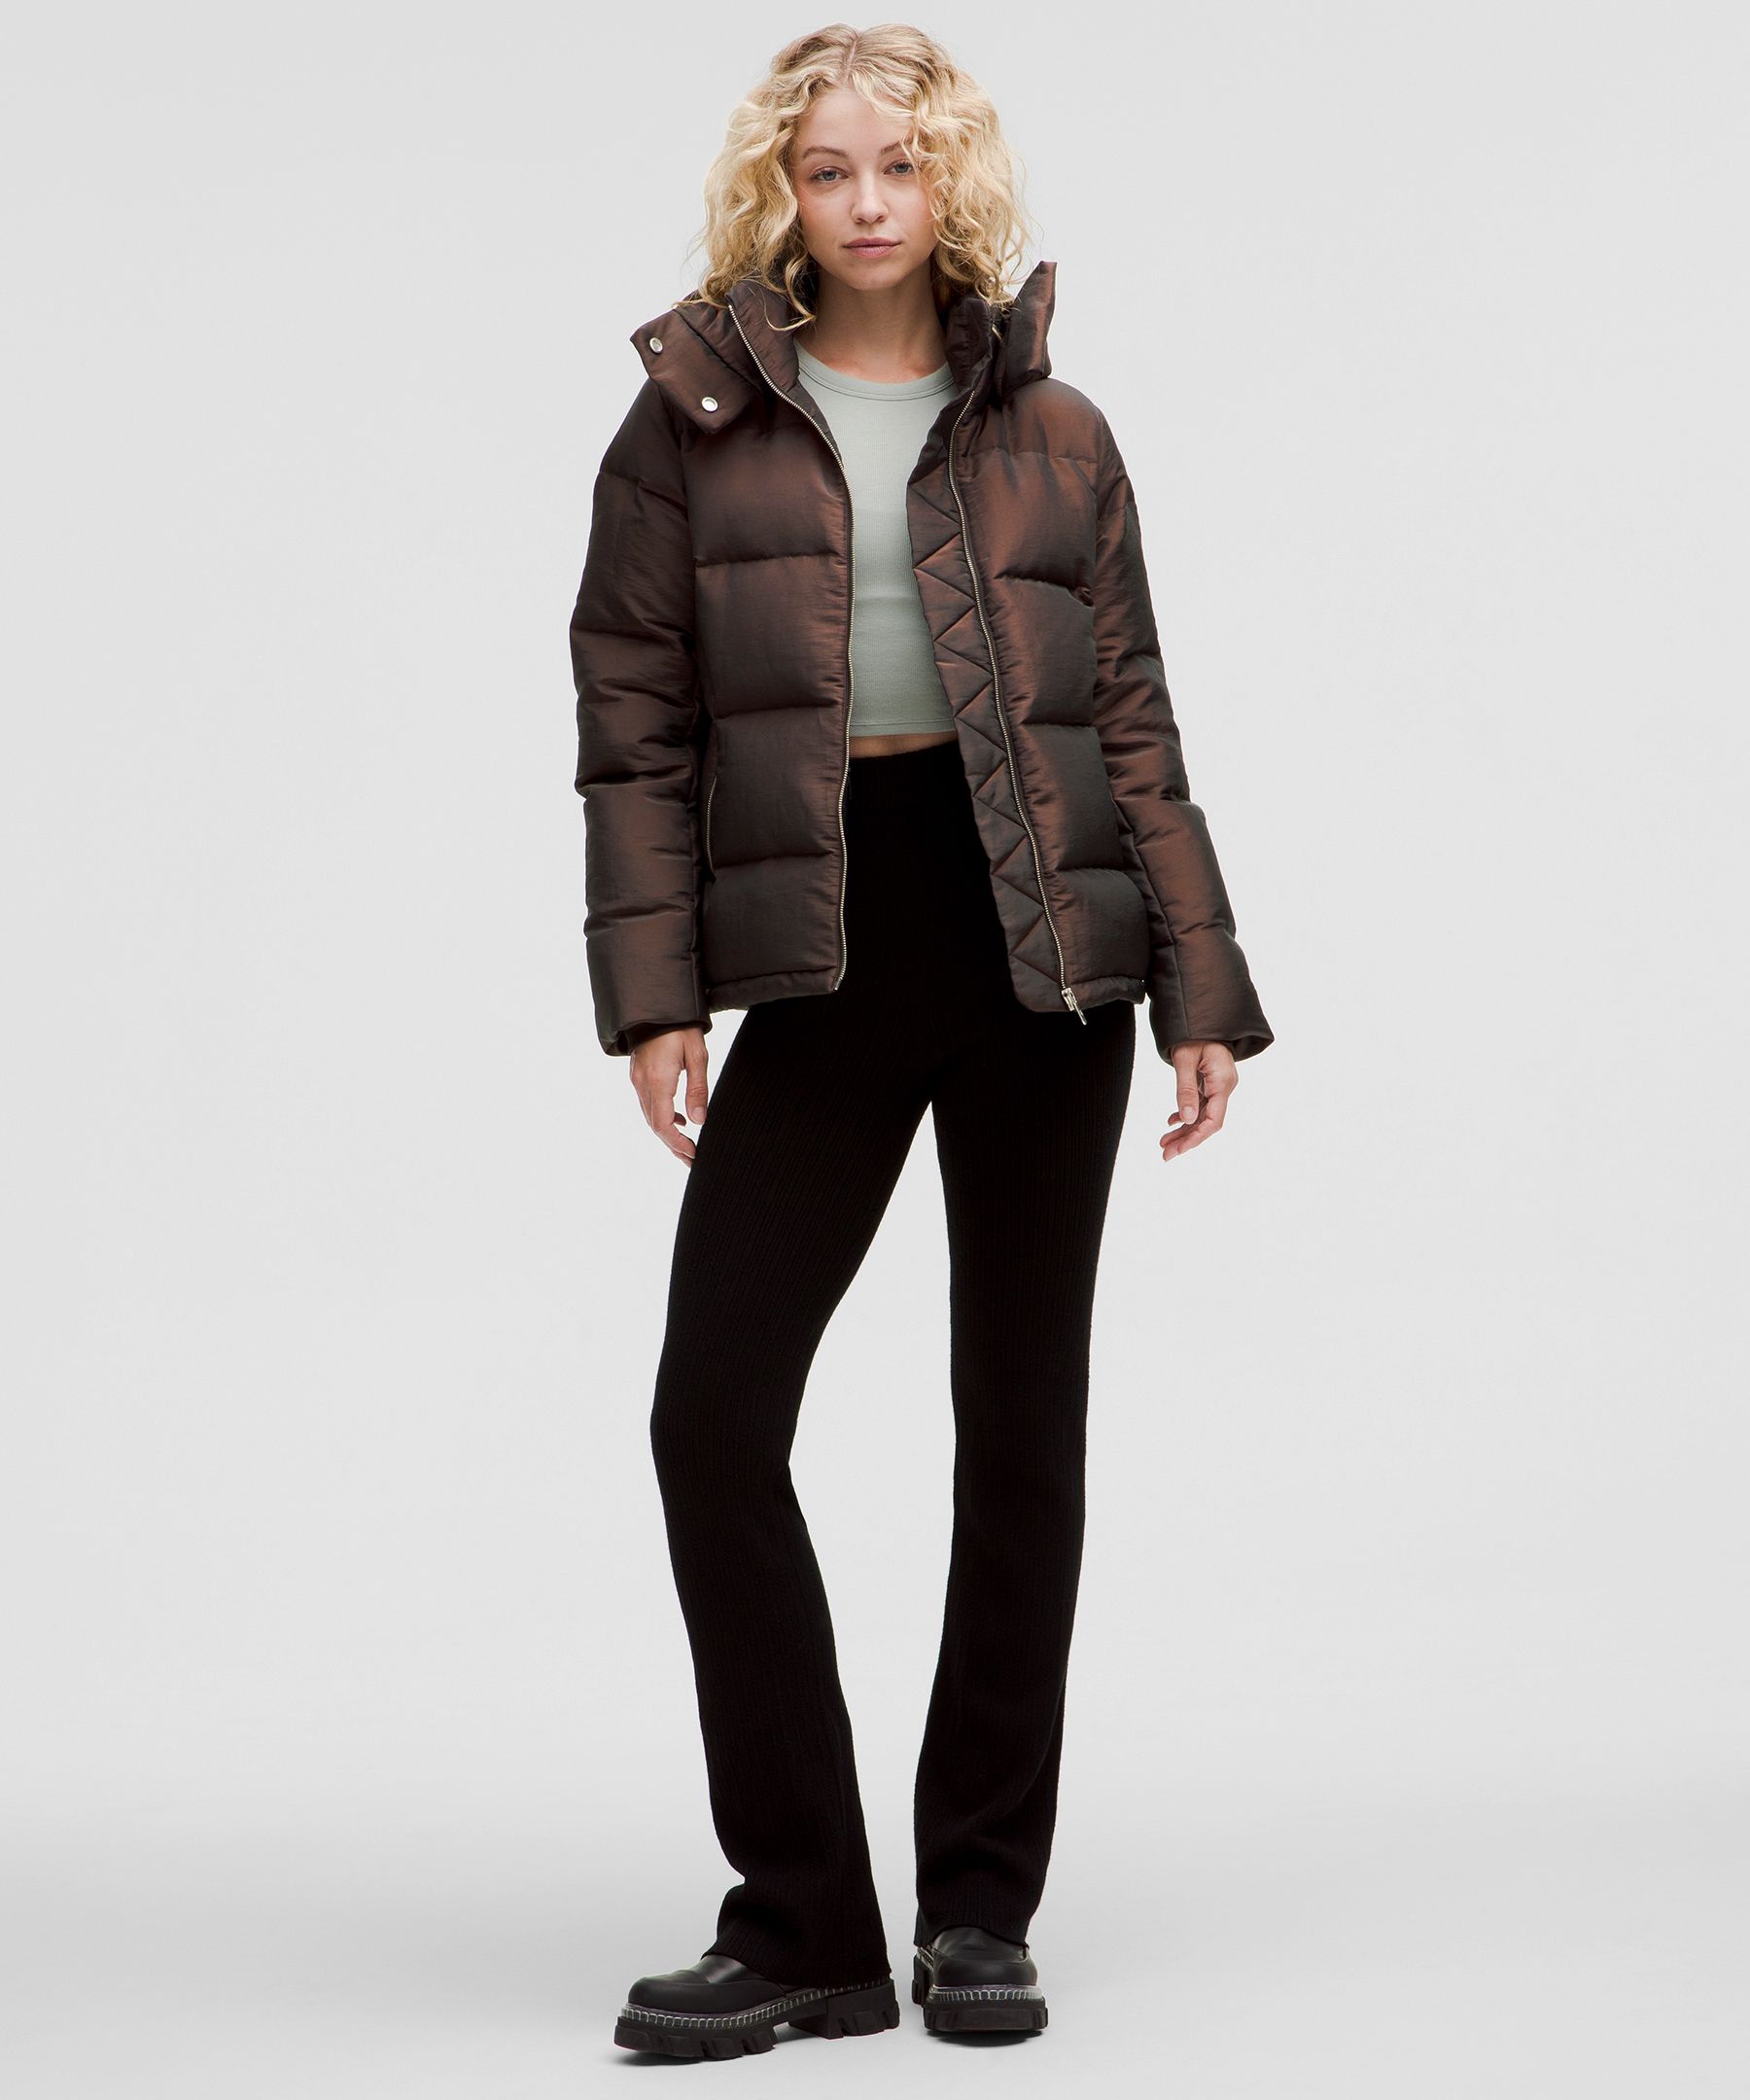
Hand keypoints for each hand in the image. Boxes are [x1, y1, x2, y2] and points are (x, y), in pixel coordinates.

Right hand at [630, 1027, 709, 1163]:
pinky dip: (662, 1118)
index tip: (693, 1154)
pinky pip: (648, 1104)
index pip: (663, 1125)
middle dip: (673, 1145)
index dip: (677, 1143)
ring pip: (649, 1117)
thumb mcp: (697, 1055)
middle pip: (654, 1126)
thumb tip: (698, 1121)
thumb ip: (698, 1089)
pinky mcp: (637, 1075)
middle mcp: (642, 1084)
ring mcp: (637, 1079)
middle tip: (692, 1160)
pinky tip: (679, 1120)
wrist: (656, 1004)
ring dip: (667, 1134)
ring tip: (687, 1147)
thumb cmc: (680, 1027)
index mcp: (658, 1081)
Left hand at [1160, 1041, 1236, 1161]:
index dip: (1196, 1138)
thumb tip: (1187, 1119)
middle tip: (1165, 1155)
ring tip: (1163, 1144)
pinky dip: (1185, 1115)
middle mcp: (1223, 1086)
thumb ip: (1185, 1089)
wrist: (1200, 1015)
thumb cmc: (1193, 1032)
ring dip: (1184, 1130)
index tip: (1178, 1150)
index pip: (1213, 1120)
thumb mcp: (1184, 1058)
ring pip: (1202, 1116)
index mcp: (1222, 1082)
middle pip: (1207, 1122)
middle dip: (1187, 1140)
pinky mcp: (1210, 1083)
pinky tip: (1171, 1123)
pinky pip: (1200, 1105)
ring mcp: (1218, 1085)